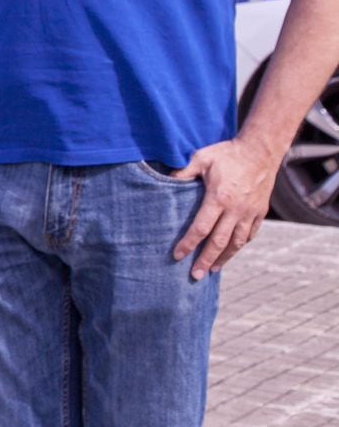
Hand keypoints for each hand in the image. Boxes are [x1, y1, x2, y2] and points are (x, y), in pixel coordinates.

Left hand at [171, 137, 280, 278]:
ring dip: (224, 258)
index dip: (188, 244)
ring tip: (212, 270)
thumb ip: (183, 171)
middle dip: (206, 260)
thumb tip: (164, 180)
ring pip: (237, 242)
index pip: (201, 228)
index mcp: (218, 198)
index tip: (177, 256)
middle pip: (219, 242)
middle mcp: (236, 210)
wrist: (261, 150)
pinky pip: (250, 234)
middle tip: (196, 275)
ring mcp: (250, 213)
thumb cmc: (227, 153)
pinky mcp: (260, 212)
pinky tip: (231, 252)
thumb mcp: (201, 157)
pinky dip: (240, 246)